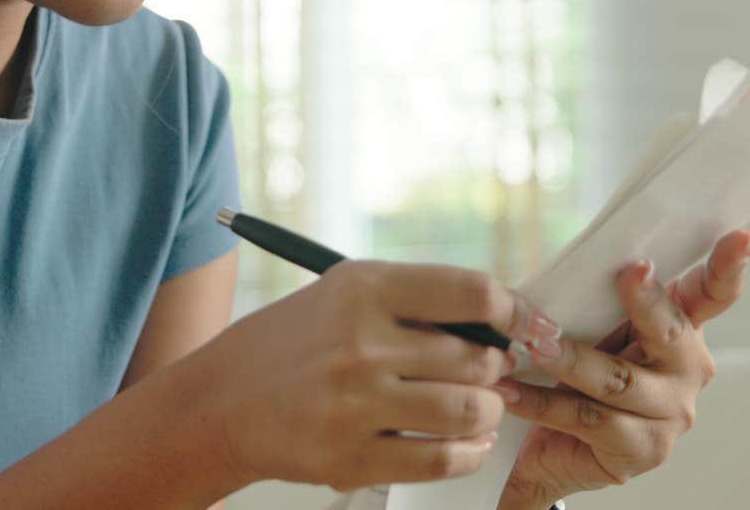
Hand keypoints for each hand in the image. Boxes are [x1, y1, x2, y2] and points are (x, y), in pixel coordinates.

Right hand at [191, 259, 563, 493]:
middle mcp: (360, 344)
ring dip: (487, 411)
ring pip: (466, 410)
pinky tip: (466, 442)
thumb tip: (497, 321)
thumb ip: (414, 301)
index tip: (529, 324)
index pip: (472, 292)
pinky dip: (467, 452)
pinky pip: (440, 459)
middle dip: (497, 367)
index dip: (516, 310)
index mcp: (362, 289)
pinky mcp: (350, 457)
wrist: (220, 401)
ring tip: (481, 406)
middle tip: (494, 370)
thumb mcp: (342, 294)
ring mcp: (355, 405)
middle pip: (476, 357)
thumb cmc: (290, 343)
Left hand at [491, 227, 749, 509]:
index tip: (742, 234)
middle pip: (670, 330)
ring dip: (572, 359)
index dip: (729, 265)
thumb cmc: (576, 374)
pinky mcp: (643, 449)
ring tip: (534, 342)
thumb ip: (598, 298)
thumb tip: (579, 256)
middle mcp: (688, 369)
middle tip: (627, 273)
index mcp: (682, 328)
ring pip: (618, 379)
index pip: (713, 294)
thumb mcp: (591, 328)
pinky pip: (588, 418)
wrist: (556, 450)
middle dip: (647, 300)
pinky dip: (542, 403)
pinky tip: (511, 391)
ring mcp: (671, 413)